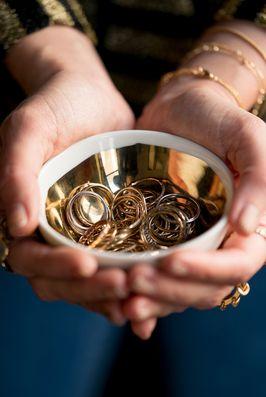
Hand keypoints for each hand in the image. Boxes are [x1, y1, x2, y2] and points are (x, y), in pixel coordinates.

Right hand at [0, 26, 133, 323]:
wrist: (91, 95)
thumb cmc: (56, 106)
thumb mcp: (29, 130)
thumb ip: (16, 173)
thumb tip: (17, 227)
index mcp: (25, 216)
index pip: (30, 258)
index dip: (54, 268)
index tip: (86, 265)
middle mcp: (52, 232)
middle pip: (60, 280)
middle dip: (89, 289)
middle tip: (124, 286)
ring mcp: (82, 234)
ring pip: (89, 281)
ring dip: (111, 295)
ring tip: (142, 297)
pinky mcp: (111, 229)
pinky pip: (116, 264)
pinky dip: (130, 284)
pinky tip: (152, 292)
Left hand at [123, 75, 265, 338]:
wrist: (180, 110)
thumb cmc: (216, 119)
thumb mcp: (246, 136)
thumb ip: (259, 178)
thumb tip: (247, 228)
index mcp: (250, 227)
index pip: (237, 264)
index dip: (206, 271)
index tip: (170, 262)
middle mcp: (221, 243)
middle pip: (205, 288)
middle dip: (171, 290)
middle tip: (133, 283)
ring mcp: (191, 244)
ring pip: (179, 290)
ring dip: (154, 300)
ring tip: (121, 300)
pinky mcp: (163, 241)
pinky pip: (157, 276)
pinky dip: (142, 295)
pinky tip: (120, 305)